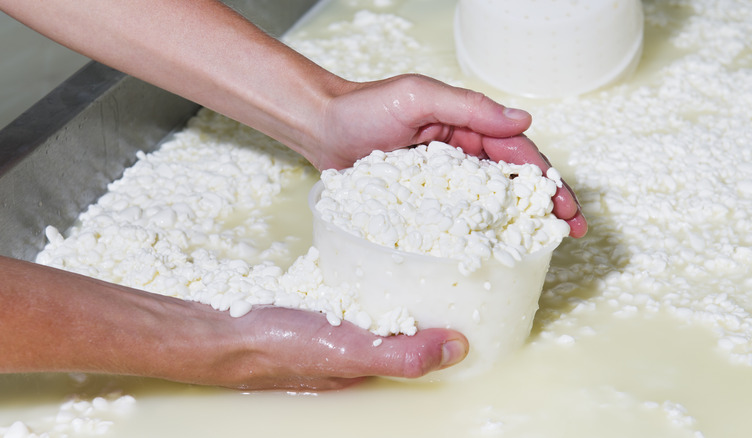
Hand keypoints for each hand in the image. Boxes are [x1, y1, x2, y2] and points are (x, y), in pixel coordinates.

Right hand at [0, 256, 466, 390]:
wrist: (216, 329)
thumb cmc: (280, 346)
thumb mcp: (348, 350)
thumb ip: (401, 352)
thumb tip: (458, 347)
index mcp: (374, 364)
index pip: (427, 347)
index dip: (455, 324)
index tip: (479, 289)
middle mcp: (359, 348)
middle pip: (409, 325)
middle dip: (436, 299)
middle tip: (461, 258)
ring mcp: (337, 326)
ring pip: (384, 304)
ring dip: (406, 284)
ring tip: (429, 248)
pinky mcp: (317, 306)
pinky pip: (358, 288)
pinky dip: (373, 273)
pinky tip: (375, 252)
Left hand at [310, 74, 586, 236]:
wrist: (320, 129)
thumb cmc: (364, 108)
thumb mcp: (419, 97)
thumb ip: (469, 107)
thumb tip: (524, 120)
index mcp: (466, 126)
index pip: (516, 152)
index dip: (545, 178)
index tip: (564, 205)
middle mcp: (460, 153)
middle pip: (512, 180)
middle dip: (545, 202)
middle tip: (569, 230)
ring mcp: (442, 180)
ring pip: (489, 201)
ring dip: (519, 221)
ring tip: (545, 245)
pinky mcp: (422, 201)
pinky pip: (456, 217)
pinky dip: (479, 231)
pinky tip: (495, 250)